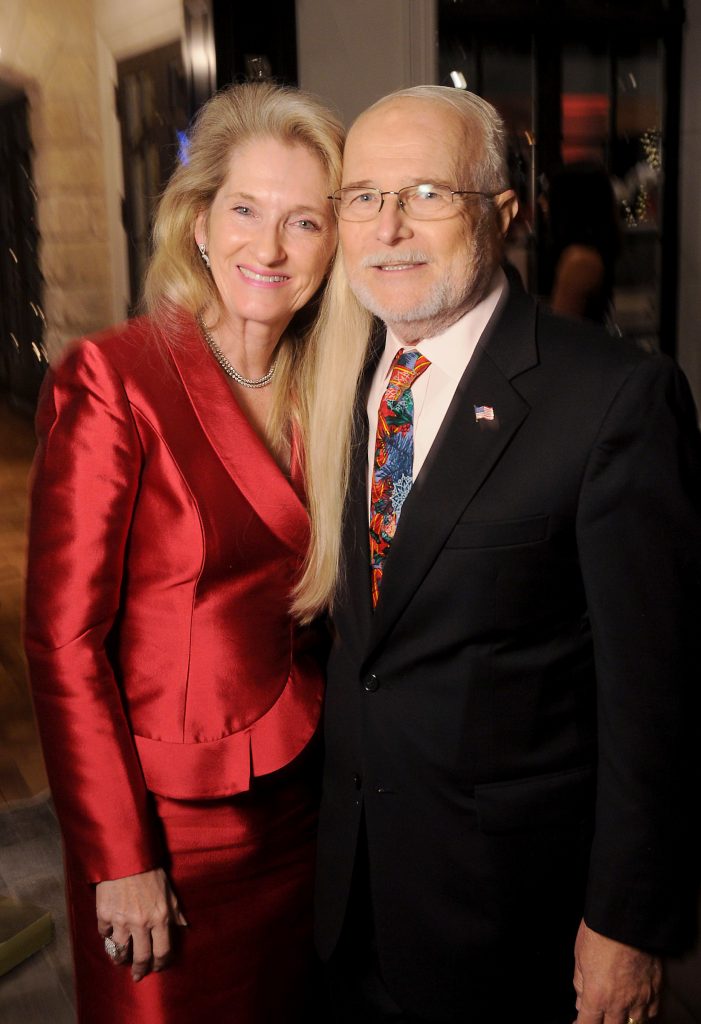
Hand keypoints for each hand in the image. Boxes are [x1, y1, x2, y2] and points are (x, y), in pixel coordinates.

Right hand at [96, 867, 186, 981]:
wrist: (126, 856)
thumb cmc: (150, 872)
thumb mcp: (169, 891)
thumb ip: (176, 912)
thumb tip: (185, 927)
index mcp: (161, 917)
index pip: (163, 951)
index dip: (160, 964)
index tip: (157, 968)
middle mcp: (141, 923)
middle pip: (141, 958)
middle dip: (140, 970)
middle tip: (138, 975)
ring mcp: (121, 921)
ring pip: (119, 951)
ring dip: (120, 958)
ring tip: (120, 959)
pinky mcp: (104, 915)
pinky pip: (104, 934)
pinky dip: (107, 935)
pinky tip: (109, 934)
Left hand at [573, 919, 661, 1022]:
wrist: (627, 915)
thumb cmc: (601, 931)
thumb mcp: (579, 956)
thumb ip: (580, 983)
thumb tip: (580, 999)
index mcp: (597, 994)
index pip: (588, 1022)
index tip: (579, 1022)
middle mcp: (620, 1001)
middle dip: (604, 1022)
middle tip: (599, 1014)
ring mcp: (640, 997)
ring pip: (634, 1023)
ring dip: (624, 1020)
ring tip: (617, 1012)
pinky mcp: (655, 988)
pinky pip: (652, 1012)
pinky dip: (644, 1013)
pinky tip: (637, 1008)